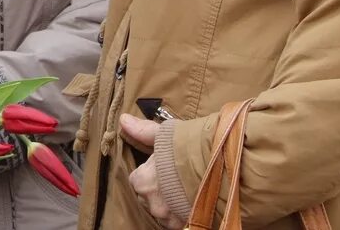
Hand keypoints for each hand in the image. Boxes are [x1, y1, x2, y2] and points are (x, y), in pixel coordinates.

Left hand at [119, 115, 184, 229]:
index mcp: (141, 180)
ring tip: (185, 191)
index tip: (162, 169)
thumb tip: (123, 120)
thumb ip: (142, 131)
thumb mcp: (164, 134)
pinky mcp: (182, 225)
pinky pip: (177, 221)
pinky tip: (191, 202)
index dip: (149, 174)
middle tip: (174, 180)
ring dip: (170, 204)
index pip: (137, 180)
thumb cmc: (187, 149)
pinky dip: (182, 214)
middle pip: (148, 198)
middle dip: (158, 191)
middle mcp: (150, 202)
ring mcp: (166, 216)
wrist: (216, 168)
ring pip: (162, 212)